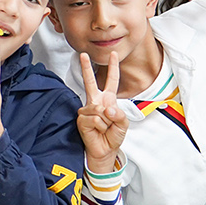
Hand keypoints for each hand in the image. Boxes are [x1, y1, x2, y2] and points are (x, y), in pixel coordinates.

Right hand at [77, 52, 126, 172]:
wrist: (104, 150)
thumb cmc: (113, 136)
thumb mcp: (123, 124)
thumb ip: (119, 114)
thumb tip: (106, 109)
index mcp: (108, 100)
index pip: (111, 81)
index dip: (113, 67)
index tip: (113, 54)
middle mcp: (96, 102)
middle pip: (90, 81)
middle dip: (86, 67)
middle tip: (83, 54)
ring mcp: (87, 109)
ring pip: (100, 110)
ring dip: (107, 122)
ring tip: (104, 128)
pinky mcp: (81, 118)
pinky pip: (95, 119)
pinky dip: (100, 126)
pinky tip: (97, 130)